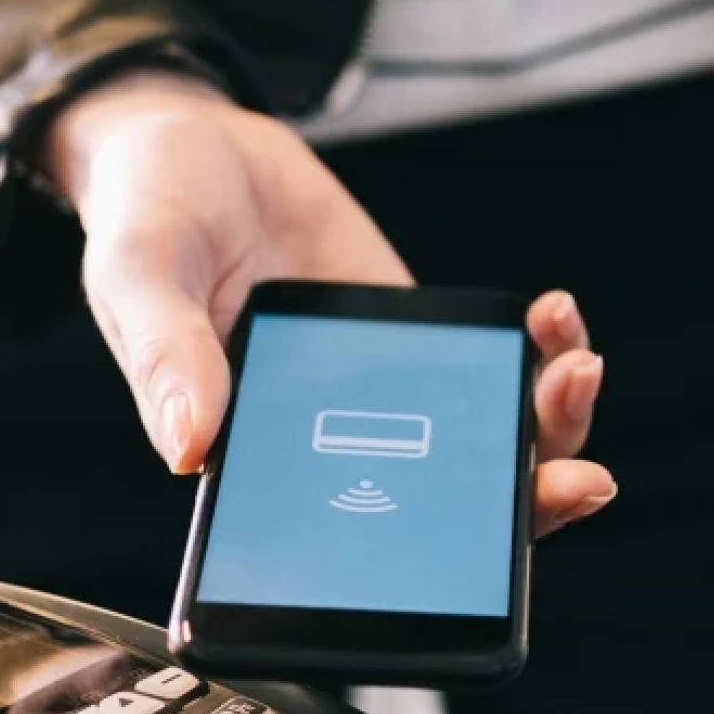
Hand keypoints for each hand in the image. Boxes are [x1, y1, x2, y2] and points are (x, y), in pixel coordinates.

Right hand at [43, 69, 615, 536]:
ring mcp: (382, 395)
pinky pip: (489, 369)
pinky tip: (549, 317)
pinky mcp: (417, 341)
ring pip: (482, 443)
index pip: (345, 549)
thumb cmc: (148, 216)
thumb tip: (189, 447)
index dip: (423, 572)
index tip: (487, 556)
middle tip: (579, 478)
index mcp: (254, 466)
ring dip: (548, 424)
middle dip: (523, 503)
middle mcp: (327, 445)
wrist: (197, 141)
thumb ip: (163, 355)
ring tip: (574, 367)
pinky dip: (536, 352)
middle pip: (445, 510)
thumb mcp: (135, 271)